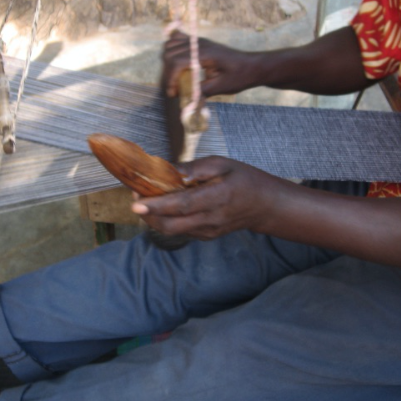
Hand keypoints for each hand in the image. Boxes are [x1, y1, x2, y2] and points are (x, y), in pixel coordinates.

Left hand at [131, 156, 281, 240]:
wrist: (264, 205)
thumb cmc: (244, 179)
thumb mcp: (223, 164)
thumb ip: (195, 168)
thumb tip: (170, 170)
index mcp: (217, 197)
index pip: (182, 205)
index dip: (157, 205)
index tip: (136, 202)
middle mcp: (211, 219)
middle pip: (171, 225)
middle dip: (148, 214)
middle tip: (136, 197)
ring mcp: (208, 231)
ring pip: (172, 231)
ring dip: (154, 217)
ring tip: (145, 199)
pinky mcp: (206, 236)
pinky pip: (180, 231)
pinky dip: (166, 220)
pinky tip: (162, 207)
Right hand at [162, 30, 258, 98]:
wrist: (253, 66)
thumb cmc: (240, 76)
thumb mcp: (221, 87)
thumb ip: (201, 91)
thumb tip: (184, 98)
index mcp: (204, 53)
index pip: (176, 62)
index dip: (170, 79)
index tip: (173, 93)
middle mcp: (198, 44)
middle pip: (169, 53)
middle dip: (168, 72)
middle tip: (175, 89)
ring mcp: (198, 41)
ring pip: (170, 45)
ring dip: (168, 61)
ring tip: (175, 78)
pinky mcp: (198, 43)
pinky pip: (178, 39)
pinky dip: (172, 49)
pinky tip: (176, 63)